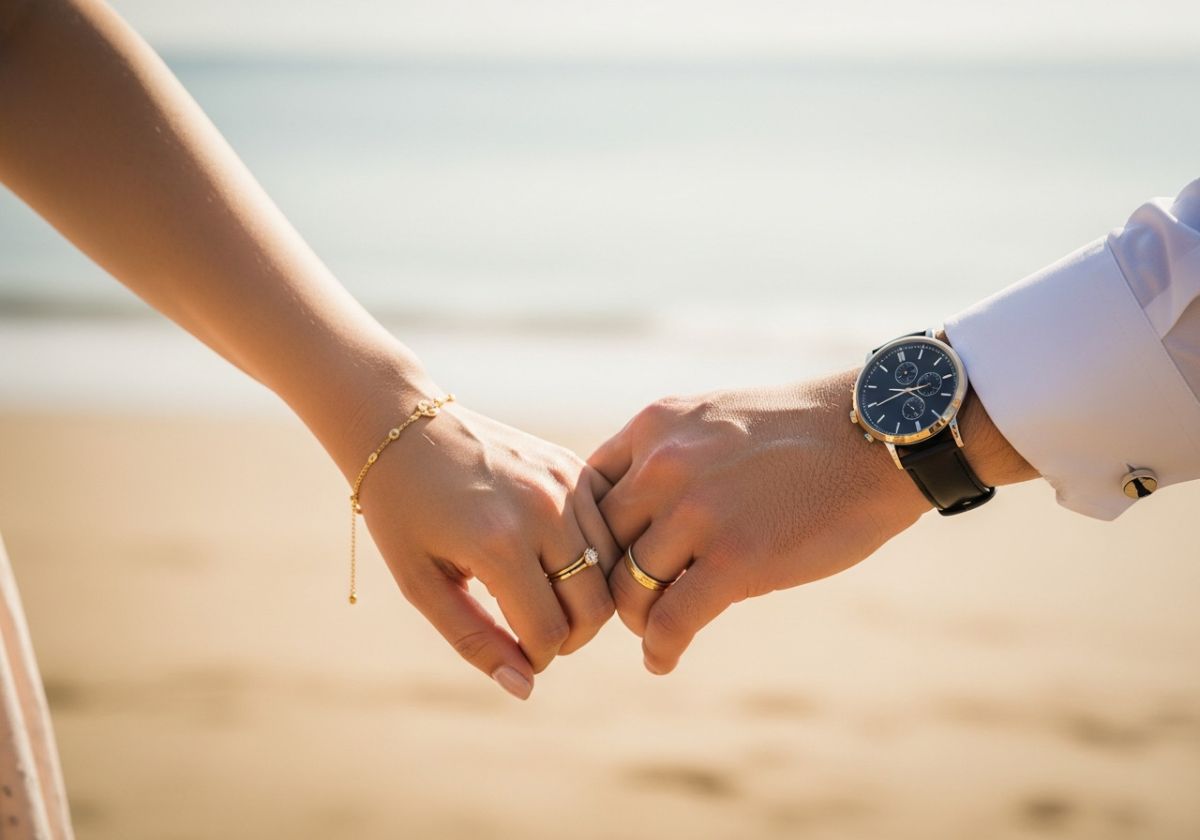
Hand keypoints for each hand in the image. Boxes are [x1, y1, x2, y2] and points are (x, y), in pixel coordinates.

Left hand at [340, 388, 618, 699]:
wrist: (404, 427)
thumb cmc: (403, 513)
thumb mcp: (422, 584)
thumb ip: (474, 640)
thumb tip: (526, 688)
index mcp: (499, 544)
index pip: (549, 632)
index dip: (534, 658)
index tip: (514, 652)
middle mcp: (544, 511)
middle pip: (596, 608)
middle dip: (571, 636)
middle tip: (537, 632)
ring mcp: (566, 482)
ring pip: (612, 570)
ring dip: (586, 597)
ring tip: (546, 595)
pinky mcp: (576, 466)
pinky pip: (611, 529)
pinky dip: (596, 555)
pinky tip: (559, 558)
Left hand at [589, 368, 1033, 674]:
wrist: (875, 435)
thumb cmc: (801, 433)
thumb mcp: (714, 419)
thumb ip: (667, 455)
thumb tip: (633, 514)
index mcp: (653, 427)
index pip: (586, 495)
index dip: (590, 537)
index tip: (604, 563)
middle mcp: (663, 466)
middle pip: (600, 545)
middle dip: (608, 581)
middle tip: (621, 608)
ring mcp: (697, 513)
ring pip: (628, 587)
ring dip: (636, 618)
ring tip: (652, 631)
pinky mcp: (735, 560)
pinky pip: (669, 621)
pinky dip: (659, 648)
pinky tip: (662, 660)